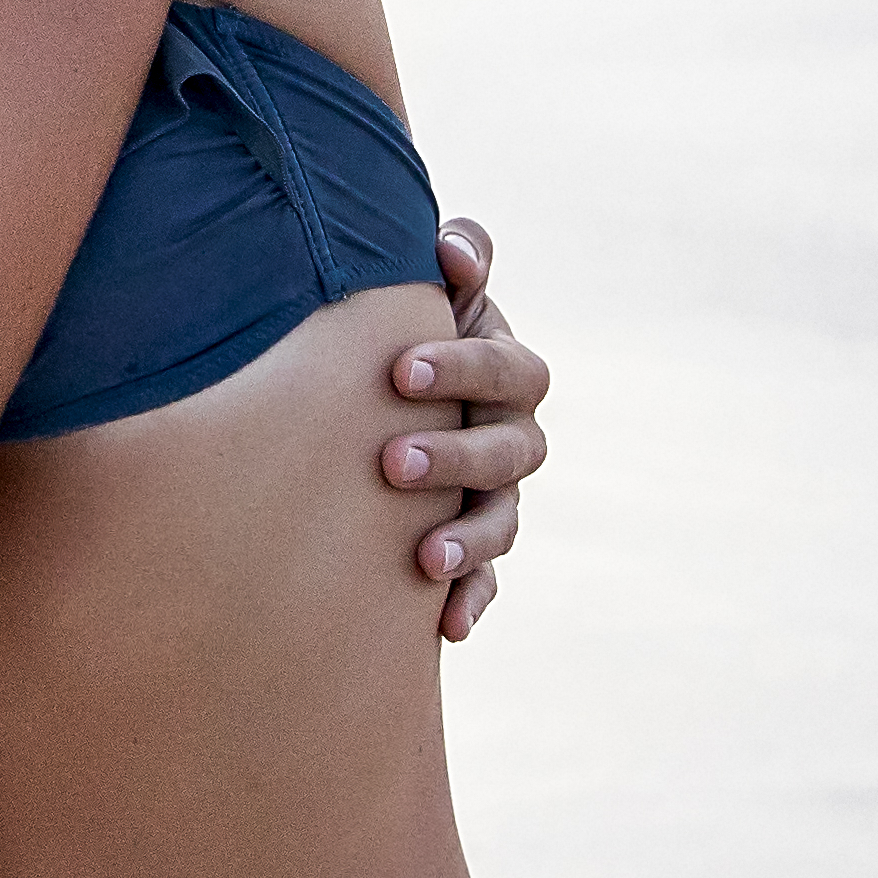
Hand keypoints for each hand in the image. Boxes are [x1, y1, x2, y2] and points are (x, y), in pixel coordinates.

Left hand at [390, 215, 546, 641]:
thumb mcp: (421, 291)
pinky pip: (486, 582)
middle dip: (456, 456)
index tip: (401, 373)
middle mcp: (511, 435)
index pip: (508, 370)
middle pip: (511, 450)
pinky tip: (448, 626)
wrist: (366, 393)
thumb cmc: (392, 327)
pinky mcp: (471, 549)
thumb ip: (453, 261)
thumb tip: (452, 251)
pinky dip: (473, 601)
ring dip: (469, 540)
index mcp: (505, 370)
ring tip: (423, 559)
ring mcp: (495, 495)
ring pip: (503, 520)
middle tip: (391, 463)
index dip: (464, 369)